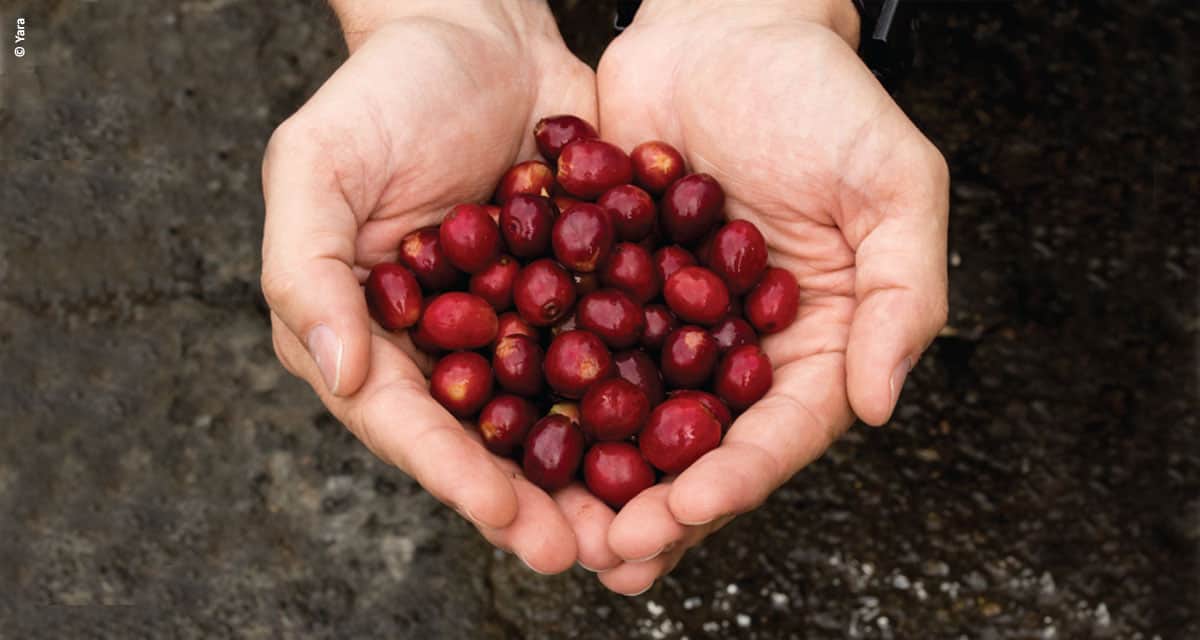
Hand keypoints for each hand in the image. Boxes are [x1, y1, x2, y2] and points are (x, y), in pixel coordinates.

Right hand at [260, 0, 596, 572]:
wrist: (477, 32)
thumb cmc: (383, 91)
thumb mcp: (317, 165)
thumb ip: (307, 268)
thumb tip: (332, 371)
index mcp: (366, 332)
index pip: (406, 420)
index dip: (455, 474)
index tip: (508, 520)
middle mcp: (440, 344)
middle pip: (485, 439)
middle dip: (534, 500)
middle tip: (587, 550)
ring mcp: (511, 323)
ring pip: (553, 413)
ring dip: (594, 471)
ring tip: (642, 521)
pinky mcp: (573, 294)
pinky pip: (605, 351)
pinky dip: (640, 393)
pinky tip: (683, 432)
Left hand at [587, 0, 949, 593]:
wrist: (727, 25)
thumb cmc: (825, 96)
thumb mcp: (894, 183)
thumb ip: (902, 294)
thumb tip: (876, 405)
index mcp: (814, 340)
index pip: (780, 430)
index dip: (735, 477)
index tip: (683, 512)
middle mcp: (739, 349)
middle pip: (701, 445)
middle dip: (658, 505)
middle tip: (609, 552)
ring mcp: (669, 324)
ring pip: (632, 418)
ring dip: (596, 478)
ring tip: (555, 528)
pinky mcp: (608, 289)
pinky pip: (577, 349)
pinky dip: (547, 395)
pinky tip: (508, 433)